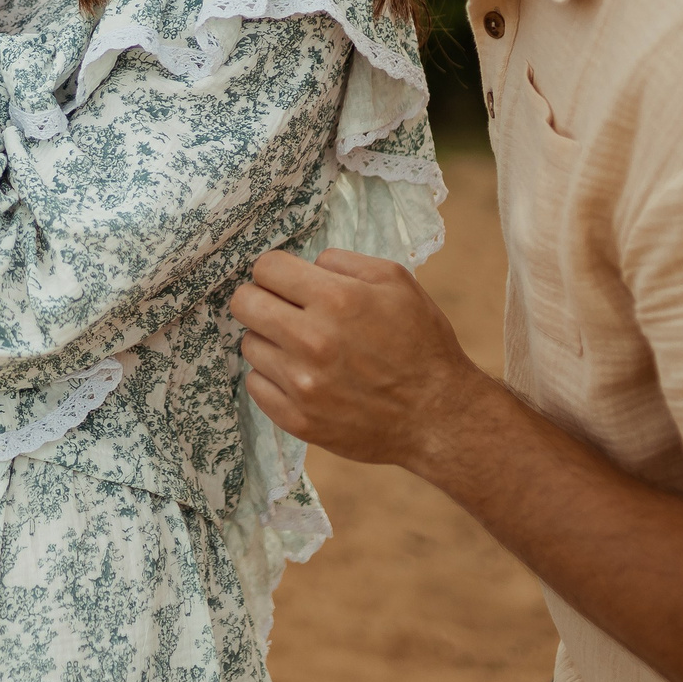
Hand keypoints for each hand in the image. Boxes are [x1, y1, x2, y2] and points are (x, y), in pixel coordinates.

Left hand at [230, 247, 486, 468]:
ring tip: (304, 347)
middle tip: (285, 309)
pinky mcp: (297, 418)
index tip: (288, 281)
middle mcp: (311, 340)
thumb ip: (344, 262)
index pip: (265, 268)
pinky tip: (302, 376)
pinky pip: (256, 384)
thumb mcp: (397, 281)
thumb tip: (306, 264)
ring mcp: (301, 384)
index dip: (277, 271)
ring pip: (250, 344)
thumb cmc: (421, 343)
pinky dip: (273, 377)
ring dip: (271, 341)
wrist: (438, 416)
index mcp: (336, 300)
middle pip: (244, 303)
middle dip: (262, 299)